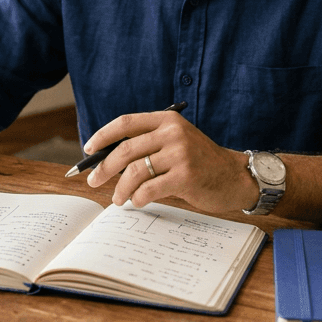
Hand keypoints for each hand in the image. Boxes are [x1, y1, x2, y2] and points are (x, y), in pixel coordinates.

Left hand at [82, 110, 255, 213]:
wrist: (233, 176)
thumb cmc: (199, 162)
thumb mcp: (176, 142)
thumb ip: (148, 144)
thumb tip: (106, 160)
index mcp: (167, 120)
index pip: (126, 122)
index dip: (103, 135)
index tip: (88, 149)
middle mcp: (173, 133)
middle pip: (126, 149)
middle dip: (104, 167)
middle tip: (93, 180)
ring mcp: (180, 154)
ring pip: (135, 172)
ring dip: (121, 188)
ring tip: (118, 199)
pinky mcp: (186, 176)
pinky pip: (150, 189)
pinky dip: (138, 198)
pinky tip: (138, 201)